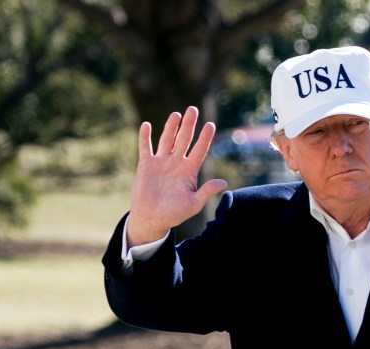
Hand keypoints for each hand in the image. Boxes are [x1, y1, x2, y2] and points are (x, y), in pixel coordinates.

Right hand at [127, 106, 227, 246]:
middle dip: (189, 125)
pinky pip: (146, 147)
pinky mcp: (146, 165)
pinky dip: (145, 137)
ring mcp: (161, 162)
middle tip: (193, 109)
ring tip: (176, 114)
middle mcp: (176, 163)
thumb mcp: (194, 204)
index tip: (210, 124)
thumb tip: (224, 182)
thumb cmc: (174, 213)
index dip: (205, 138)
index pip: (199, 150)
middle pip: (184, 140)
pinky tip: (147, 125)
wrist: (152, 219)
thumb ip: (206, 191)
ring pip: (167, 140)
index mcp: (189, 171)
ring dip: (171, 127)